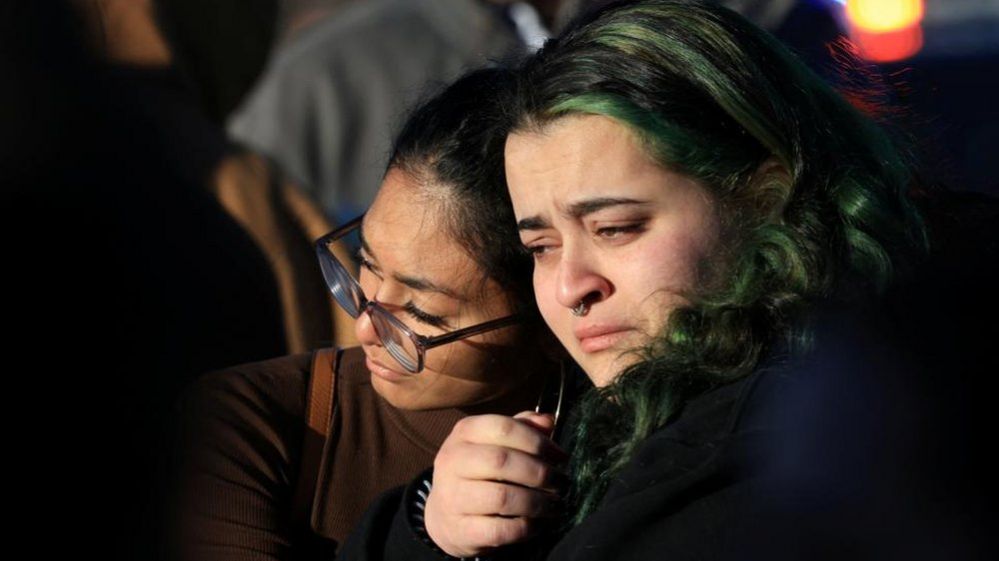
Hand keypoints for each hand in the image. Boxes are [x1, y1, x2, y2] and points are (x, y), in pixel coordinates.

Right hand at [424, 411, 567, 557]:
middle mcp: (452, 461)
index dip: (538, 441)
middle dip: (539, 473)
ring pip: (502, 498)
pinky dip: (525, 528)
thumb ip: (522, 428)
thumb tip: (547, 421)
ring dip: (537, 503)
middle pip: (502, 461)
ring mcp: (452, 497)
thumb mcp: (496, 442)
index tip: (560, 456)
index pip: (503, 427)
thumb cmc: (480, 472)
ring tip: (554, 504)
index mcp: (464, 433)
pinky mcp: (460, 529)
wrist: (446, 515)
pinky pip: (500, 530)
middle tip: (560, 482)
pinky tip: (536, 524)